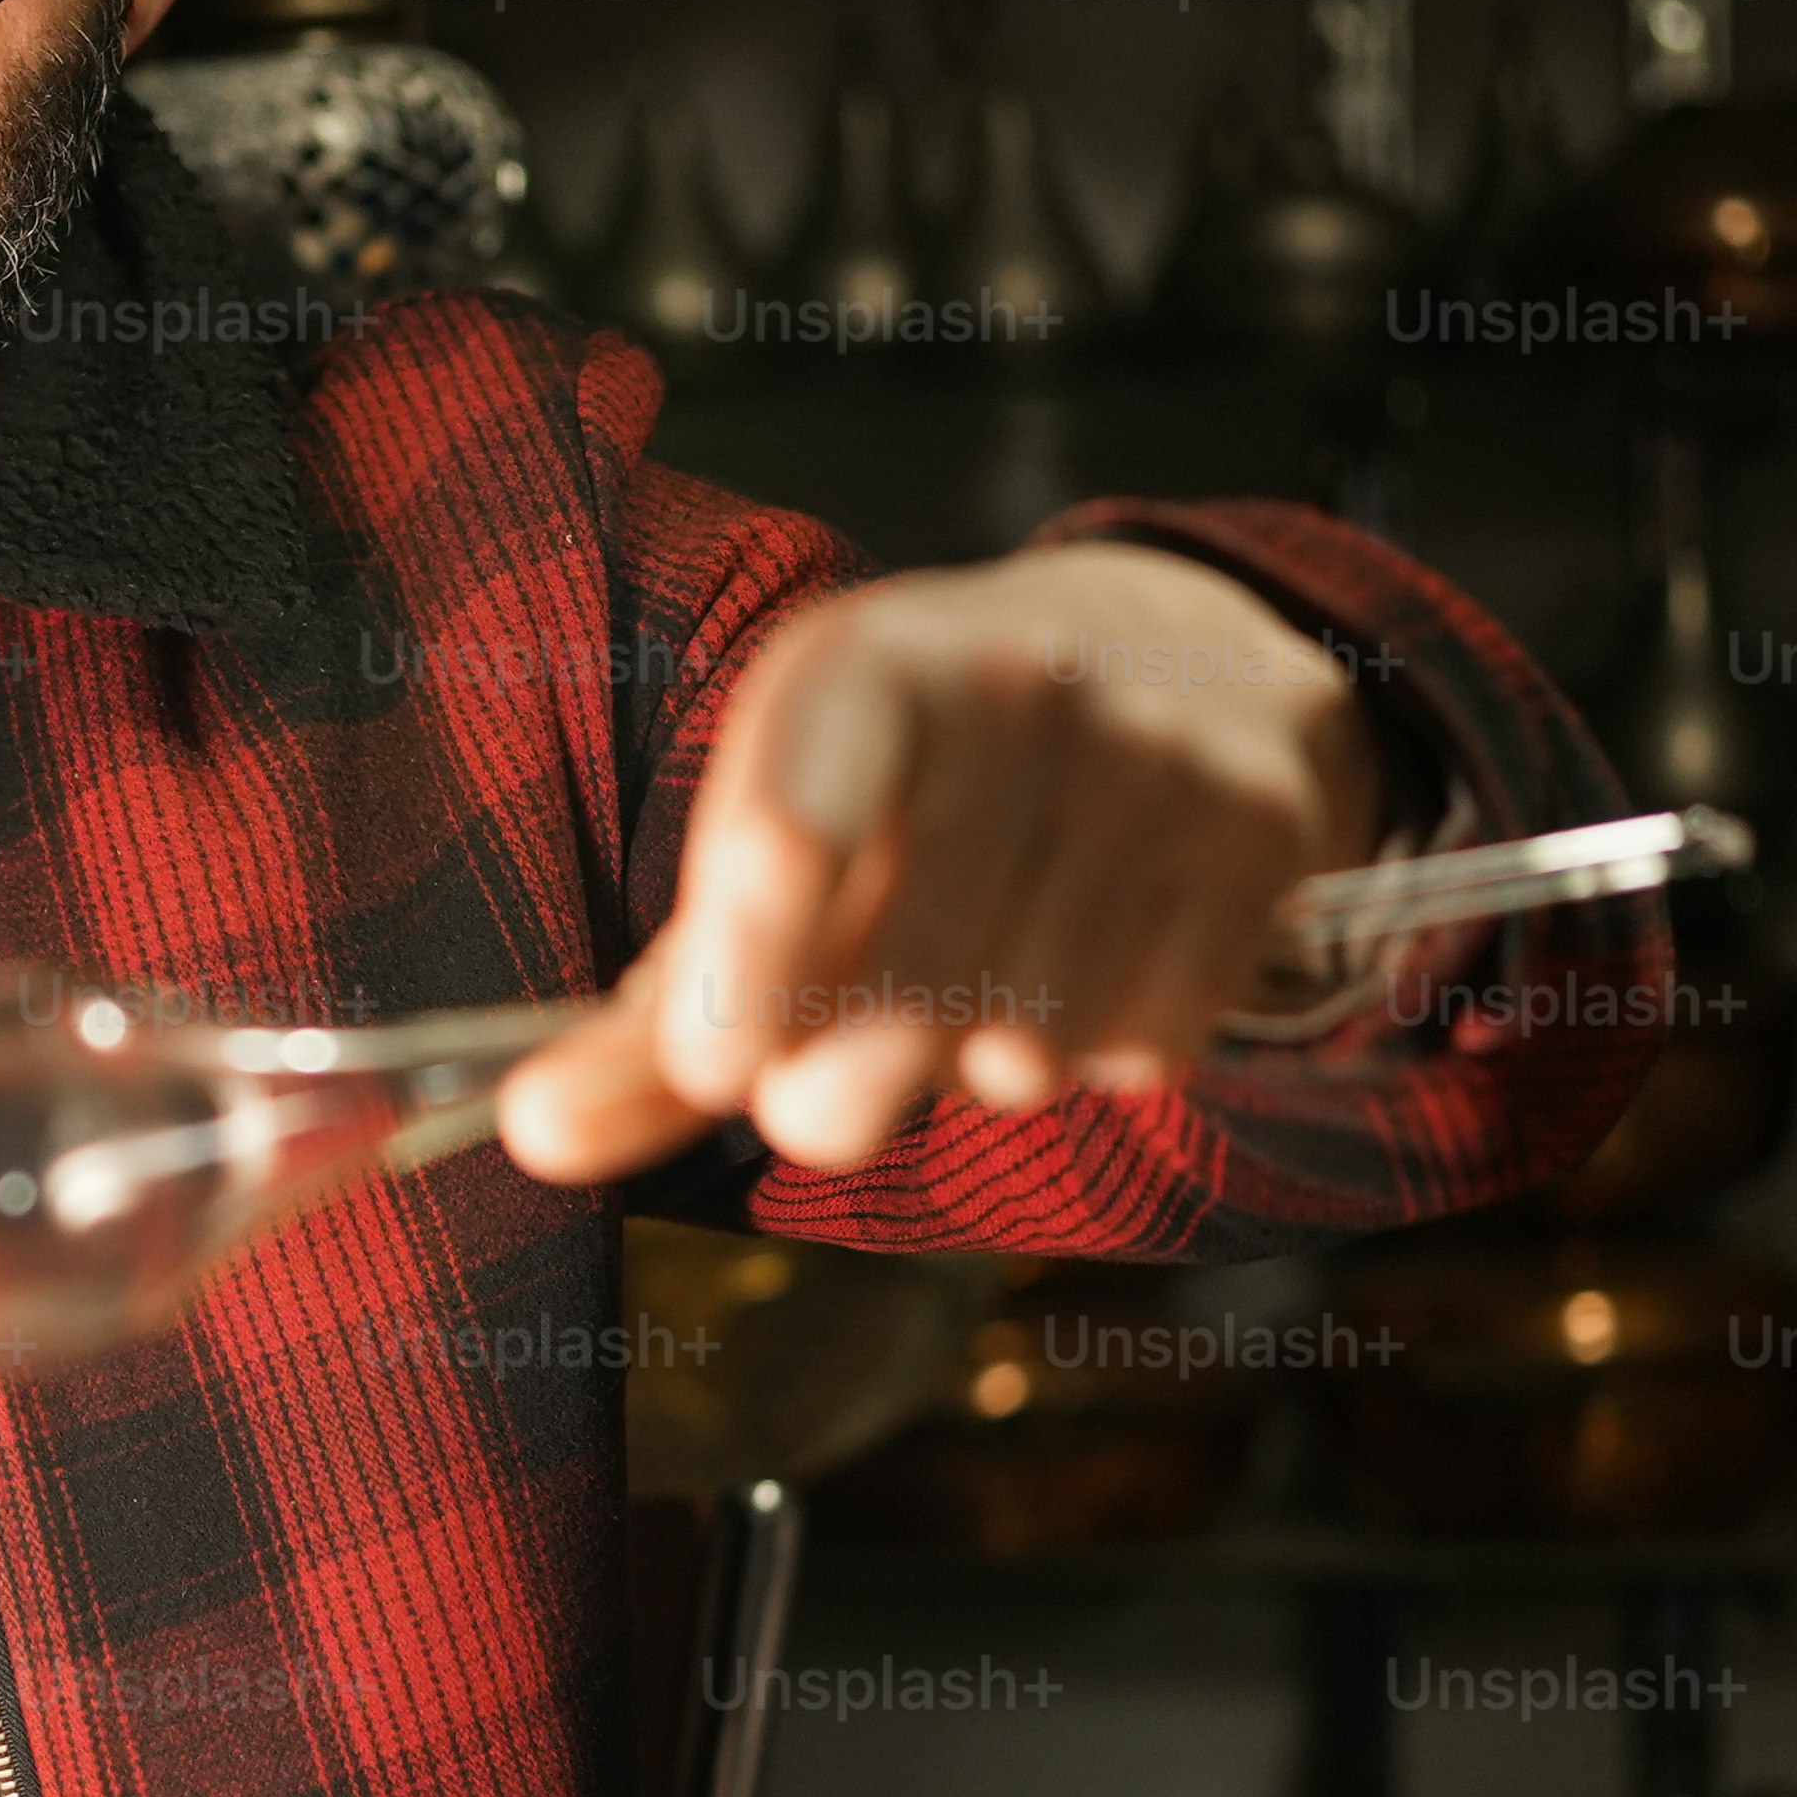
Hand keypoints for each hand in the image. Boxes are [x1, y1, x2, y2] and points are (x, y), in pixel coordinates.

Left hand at [500, 540, 1380, 1184]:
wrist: (1182, 658)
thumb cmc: (926, 783)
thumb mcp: (782, 839)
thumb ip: (660, 1012)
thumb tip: (536, 1138)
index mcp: (859, 664)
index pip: (794, 815)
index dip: (750, 960)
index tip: (719, 1070)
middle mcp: (1016, 682)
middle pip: (910, 982)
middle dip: (841, 1085)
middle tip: (814, 1098)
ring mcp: (1153, 754)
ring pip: (1024, 1038)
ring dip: (971, 1071)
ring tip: (971, 990)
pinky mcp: (1259, 831)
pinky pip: (1140, 1046)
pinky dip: (1090, 1059)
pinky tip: (1083, 972)